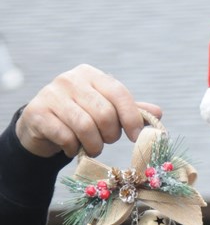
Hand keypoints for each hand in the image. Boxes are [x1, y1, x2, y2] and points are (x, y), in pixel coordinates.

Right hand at [15, 64, 161, 157]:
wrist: (41, 126)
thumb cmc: (82, 117)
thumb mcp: (108, 111)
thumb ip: (131, 111)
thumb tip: (158, 112)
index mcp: (91, 75)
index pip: (119, 93)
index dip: (132, 117)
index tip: (136, 137)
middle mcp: (70, 79)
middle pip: (104, 113)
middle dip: (110, 134)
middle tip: (107, 141)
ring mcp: (50, 94)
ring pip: (85, 127)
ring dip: (94, 145)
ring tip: (93, 147)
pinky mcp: (37, 113)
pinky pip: (65, 136)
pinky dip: (74, 148)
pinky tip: (72, 148)